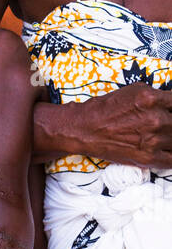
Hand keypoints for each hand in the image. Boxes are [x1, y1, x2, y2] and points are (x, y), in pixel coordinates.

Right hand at [53, 85, 171, 171]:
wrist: (85, 129)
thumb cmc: (108, 109)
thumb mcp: (136, 91)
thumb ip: (158, 96)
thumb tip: (171, 102)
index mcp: (153, 99)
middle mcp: (156, 119)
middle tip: (167, 125)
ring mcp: (153, 140)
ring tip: (166, 137)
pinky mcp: (148, 158)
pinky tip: (168, 151)